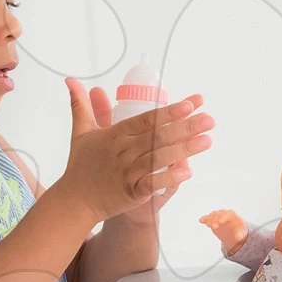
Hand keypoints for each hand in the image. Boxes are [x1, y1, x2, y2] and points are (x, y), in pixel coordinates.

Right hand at [59, 81, 212, 223]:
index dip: (169, 112)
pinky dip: (169, 178)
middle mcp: (123, 151)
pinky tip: (188, 171)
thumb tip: (71, 80)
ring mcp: (127, 172)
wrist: (74, 200)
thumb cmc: (81, 165)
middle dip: (186, 127)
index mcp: (115, 134)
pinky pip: (153, 183)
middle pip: (158, 136)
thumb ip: (81, 105)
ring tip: (207, 140)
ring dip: (185, 149)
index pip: (147, 119)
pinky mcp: (130, 193)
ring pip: (159, 158)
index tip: (190, 104)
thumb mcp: (81, 132)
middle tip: (210, 119)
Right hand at [199, 209, 248, 254]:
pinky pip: (207, 218)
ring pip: (212, 215)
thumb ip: (240, 234)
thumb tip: (239, 236)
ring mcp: (217, 216)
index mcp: (231, 215)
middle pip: (218, 214)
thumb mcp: (242, 233)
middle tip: (213, 226)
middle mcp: (224, 214)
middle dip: (215, 219)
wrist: (234, 231)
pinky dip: (204, 219)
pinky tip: (201, 221)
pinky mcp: (212, 220)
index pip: (227, 214)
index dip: (223, 217)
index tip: (220, 221)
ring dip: (209, 219)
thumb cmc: (239, 230)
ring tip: (208, 225)